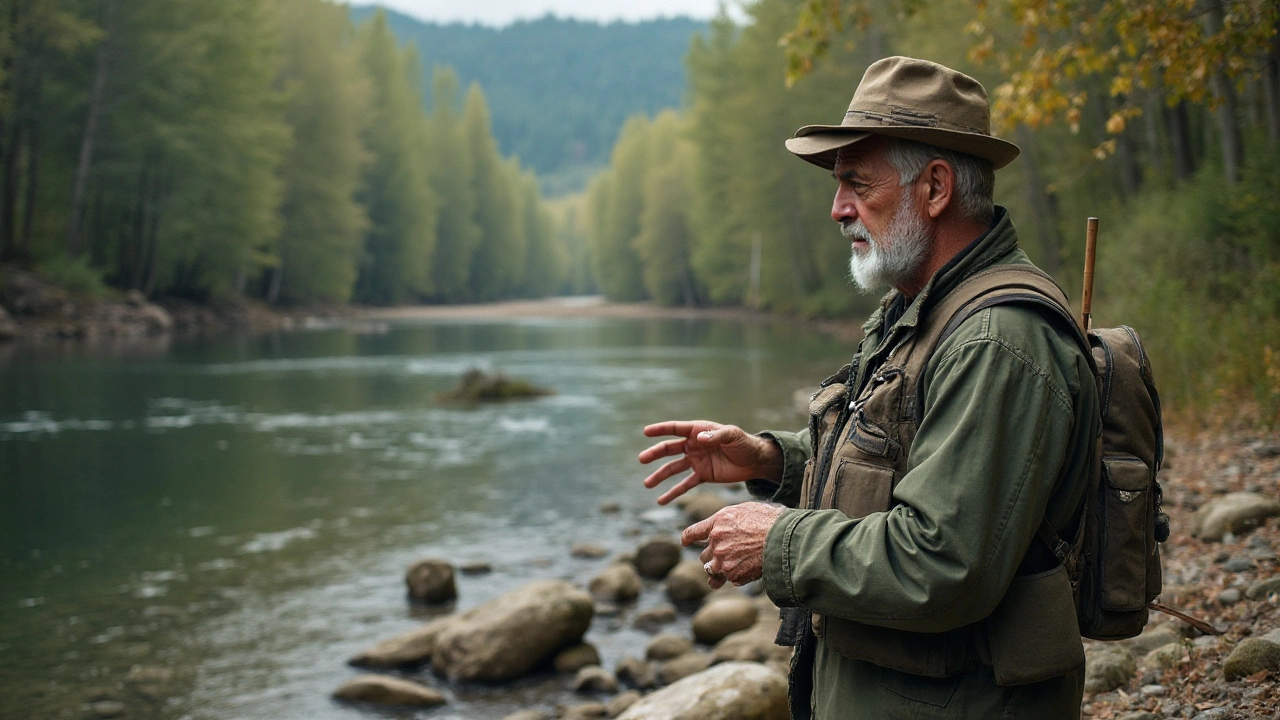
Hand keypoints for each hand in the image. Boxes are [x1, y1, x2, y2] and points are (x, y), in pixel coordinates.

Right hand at [638, 421, 782, 504]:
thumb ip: (717, 436)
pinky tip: (661, 500)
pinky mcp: (702, 475)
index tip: (646, 432)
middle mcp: (694, 445)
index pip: (675, 429)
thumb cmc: (744, 443)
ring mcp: (696, 461)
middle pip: (669, 449)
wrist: (755, 461)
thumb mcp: (733, 436)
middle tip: (642, 459)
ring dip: (660, 476)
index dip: (660, 429)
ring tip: (647, 484)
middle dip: (655, 454)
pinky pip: (684, 484)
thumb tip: (700, 439)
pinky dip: (673, 493)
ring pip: (673, 468)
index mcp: (699, 431)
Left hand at [682, 502, 784, 587]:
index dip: (688, 538)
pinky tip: (749, 570)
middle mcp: (716, 542)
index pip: (693, 532)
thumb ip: (729, 520)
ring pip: (712, 570)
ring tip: (729, 570)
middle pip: (703, 555)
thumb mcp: (746, 510)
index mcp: (718, 522)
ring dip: (719, 570)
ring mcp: (723, 560)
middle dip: (712, 555)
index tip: (685, 542)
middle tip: (725, 555)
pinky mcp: (733, 575)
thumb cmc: (770, 521)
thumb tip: (725, 524)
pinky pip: (730, 579)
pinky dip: (737, 576)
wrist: (783, 539)